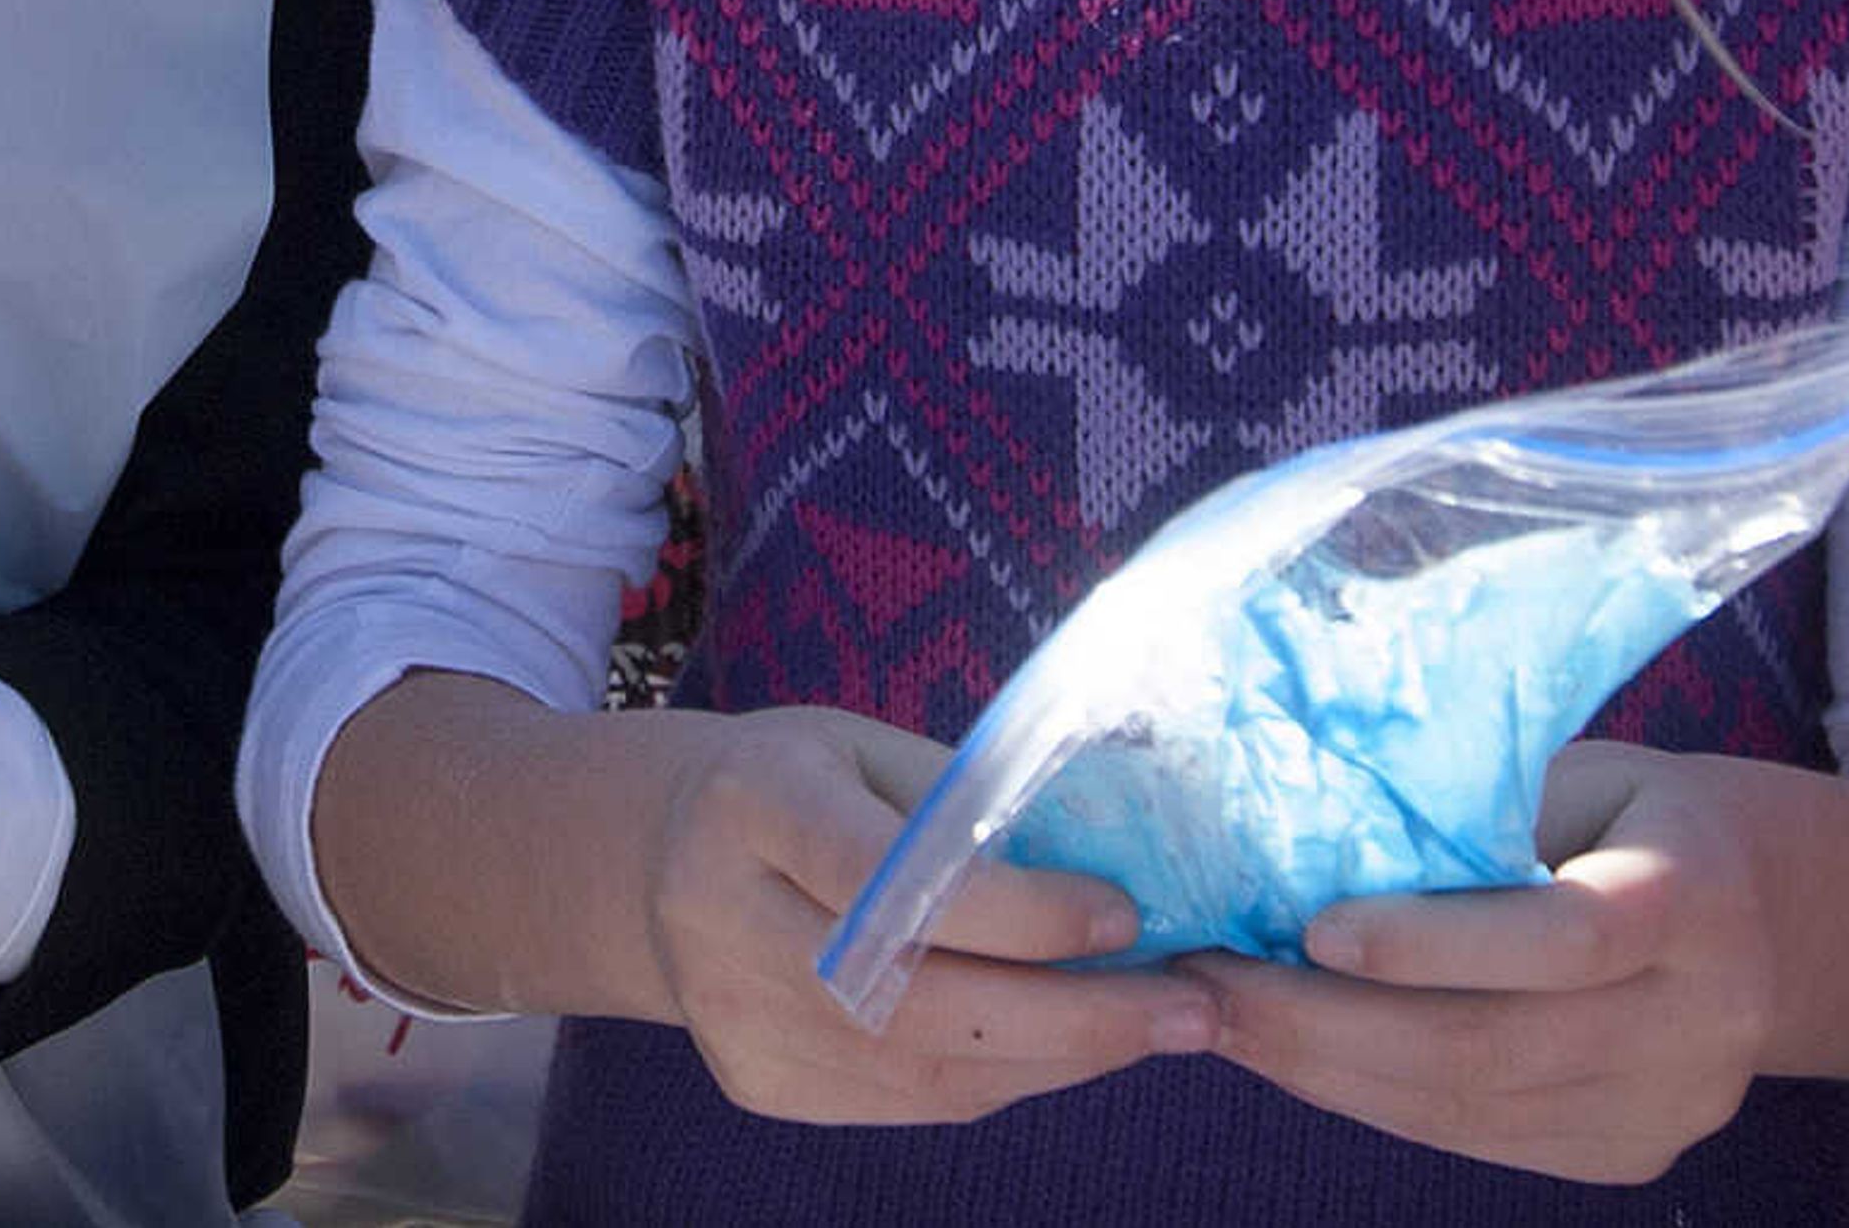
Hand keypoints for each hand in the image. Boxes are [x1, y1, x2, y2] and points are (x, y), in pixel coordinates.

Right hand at [642, 704, 1218, 1124]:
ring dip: (1060, 1056)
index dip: (1016, 912)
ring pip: (921, 1069)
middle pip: (912, 1000)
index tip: (1126, 916)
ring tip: (1159, 1026)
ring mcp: (733, 1020)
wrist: (656, 861)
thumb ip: (970, 800)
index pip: (890, 881)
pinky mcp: (757, 1084)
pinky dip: (1006, 1076)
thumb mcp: (867, 747)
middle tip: (1192, 1008)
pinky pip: (908, 1100)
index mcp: (751, 807)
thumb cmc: (798, 784)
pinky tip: (1071, 1043)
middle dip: (1072, 1015)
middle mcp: (724, 922)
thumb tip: (1123, 856)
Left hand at [1189, 739, 1779, 1183]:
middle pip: (1493, 1048)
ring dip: (1323, 1068)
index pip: (1566, 940)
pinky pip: (1475, 1138)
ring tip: (1219, 1015)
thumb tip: (1298, 819)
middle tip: (1204, 983)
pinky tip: (1288, 1051)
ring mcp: (1672, 1106)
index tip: (1313, 926)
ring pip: (1467, 1109)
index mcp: (1695, 895)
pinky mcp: (1629, 1154)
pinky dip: (1367, 1094)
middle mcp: (1702, 1019)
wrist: (1780, 918)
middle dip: (1326, 1024)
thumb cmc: (1636, 814)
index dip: (1433, 943)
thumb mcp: (1577, 775)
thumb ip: (1473, 804)